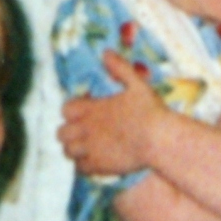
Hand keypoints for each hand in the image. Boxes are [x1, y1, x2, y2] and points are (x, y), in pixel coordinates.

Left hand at [58, 52, 164, 174]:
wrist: (159, 140)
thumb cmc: (150, 111)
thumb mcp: (137, 84)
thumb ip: (120, 68)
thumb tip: (106, 52)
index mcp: (91, 109)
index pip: (65, 110)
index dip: (73, 112)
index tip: (86, 113)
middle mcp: (85, 130)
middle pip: (61, 133)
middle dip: (70, 133)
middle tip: (85, 133)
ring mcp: (90, 149)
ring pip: (68, 152)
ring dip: (76, 150)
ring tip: (88, 149)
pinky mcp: (98, 166)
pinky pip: (80, 168)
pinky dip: (85, 165)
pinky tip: (97, 161)